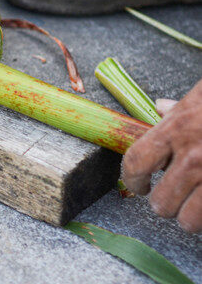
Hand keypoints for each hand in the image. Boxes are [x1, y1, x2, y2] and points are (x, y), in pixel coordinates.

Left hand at [123, 80, 201, 232]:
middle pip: (161, 201)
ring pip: (189, 220)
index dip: (132, 180)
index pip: (136, 163)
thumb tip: (161, 107)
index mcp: (177, 130)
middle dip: (164, 204)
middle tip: (172, 200)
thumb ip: (180, 110)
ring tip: (196, 210)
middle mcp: (194, 157)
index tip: (139, 186)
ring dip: (191, 218)